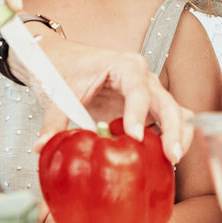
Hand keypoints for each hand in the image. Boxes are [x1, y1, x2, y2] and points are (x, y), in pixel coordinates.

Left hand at [32, 37, 194, 162]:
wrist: (64, 61)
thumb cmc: (66, 69)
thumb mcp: (57, 93)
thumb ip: (53, 121)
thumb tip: (42, 147)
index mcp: (123, 66)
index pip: (138, 88)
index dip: (138, 112)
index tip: (135, 136)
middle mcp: (143, 77)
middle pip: (167, 102)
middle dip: (173, 129)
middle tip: (171, 156)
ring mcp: (149, 93)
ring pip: (177, 112)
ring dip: (179, 136)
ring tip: (172, 161)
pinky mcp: (149, 109)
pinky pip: (169, 123)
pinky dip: (170, 140)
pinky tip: (161, 160)